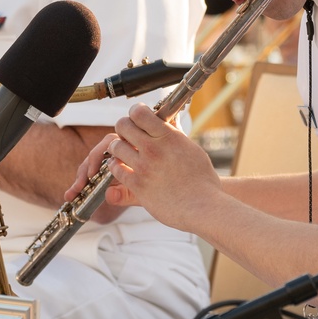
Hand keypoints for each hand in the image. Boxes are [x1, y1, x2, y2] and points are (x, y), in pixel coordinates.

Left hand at [99, 103, 219, 230]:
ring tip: (123, 152)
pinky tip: (121, 167)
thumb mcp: (191, 148)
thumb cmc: (202, 179)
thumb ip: (176, 134)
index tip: (137, 118)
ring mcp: (144, 166)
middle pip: (122, 126)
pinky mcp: (137, 184)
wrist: (202, 206)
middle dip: (123, 128)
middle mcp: (154, 148)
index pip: (139, 113)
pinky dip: (115, 167)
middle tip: (127, 135)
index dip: (135, 112)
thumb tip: (171, 119)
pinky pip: (115, 169)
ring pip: (115, 147)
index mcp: (168, 136)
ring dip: (117, 148)